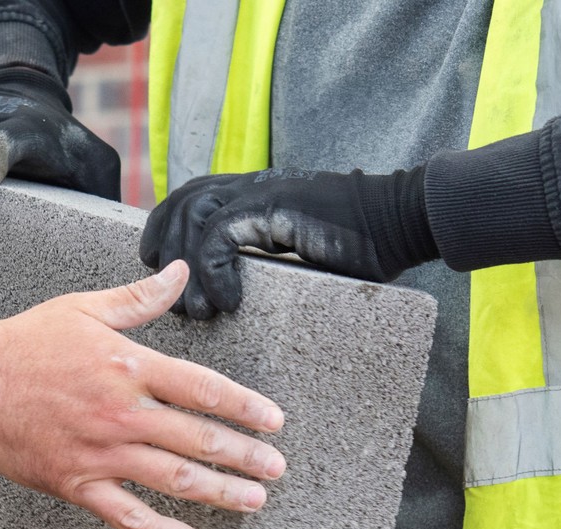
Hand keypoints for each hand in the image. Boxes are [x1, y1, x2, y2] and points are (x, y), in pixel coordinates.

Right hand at [0, 260, 285, 528]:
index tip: (274, 422)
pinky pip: (126, 516)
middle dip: (246, 457)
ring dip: (221, 493)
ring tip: (253, 502)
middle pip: (200, 439)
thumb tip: (181, 273)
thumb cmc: (25, 343)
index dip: (245, 407)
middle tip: (276, 469)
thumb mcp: (84, 309)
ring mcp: (101, 452)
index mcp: (129, 366)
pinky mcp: (77, 483)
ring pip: (174, 479)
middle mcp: (123, 412)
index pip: (204, 389)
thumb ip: (140, 299)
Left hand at [139, 166, 437, 318]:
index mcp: (255, 189)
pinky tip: (227, 304)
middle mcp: (251, 185)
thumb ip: (270, 253)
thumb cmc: (362, 242)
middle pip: (183, 202)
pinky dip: (214, 274)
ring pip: (194, 218)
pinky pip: (219, 239)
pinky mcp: (270, 210)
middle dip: (165, 246)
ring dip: (187, 269)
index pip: (193, 196)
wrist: (398, 220)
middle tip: (165, 296)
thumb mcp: (303, 245)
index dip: (170, 227)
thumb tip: (248, 287)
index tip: (162, 268)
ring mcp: (259, 193)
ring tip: (197, 311)